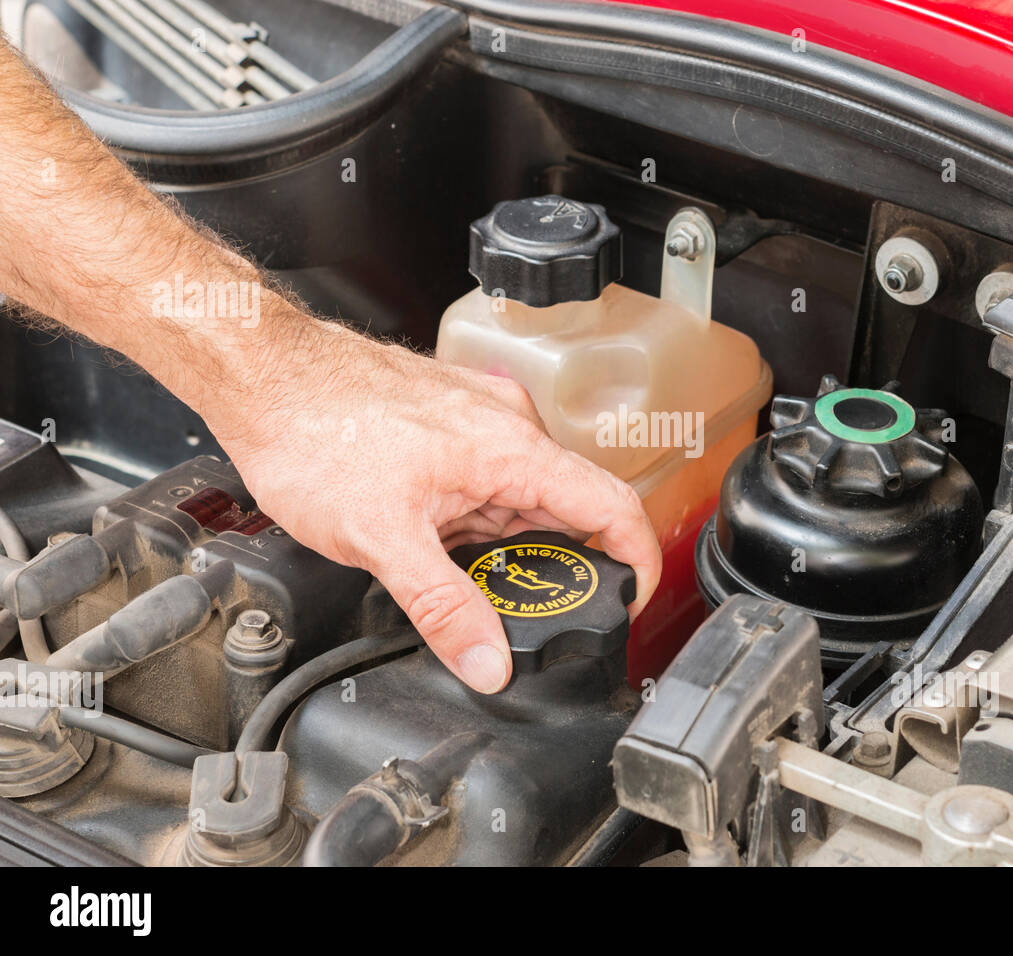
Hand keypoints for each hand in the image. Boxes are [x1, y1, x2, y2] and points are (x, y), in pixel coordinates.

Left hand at [208, 321, 660, 693]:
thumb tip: (488, 662)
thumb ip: (444, 608)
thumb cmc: (314, 429)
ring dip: (506, 543)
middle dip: (554, 567)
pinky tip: (435, 533)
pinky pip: (492, 479)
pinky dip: (479, 518)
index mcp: (512, 449)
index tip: (631, 605)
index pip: (615, 508)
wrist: (262, 374)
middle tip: (520, 611)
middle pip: (571, 508)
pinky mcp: (452, 422)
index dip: (638, 565)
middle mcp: (508, 427)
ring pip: (525, 497)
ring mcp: (481, 420)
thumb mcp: (382, 540)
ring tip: (453, 566)